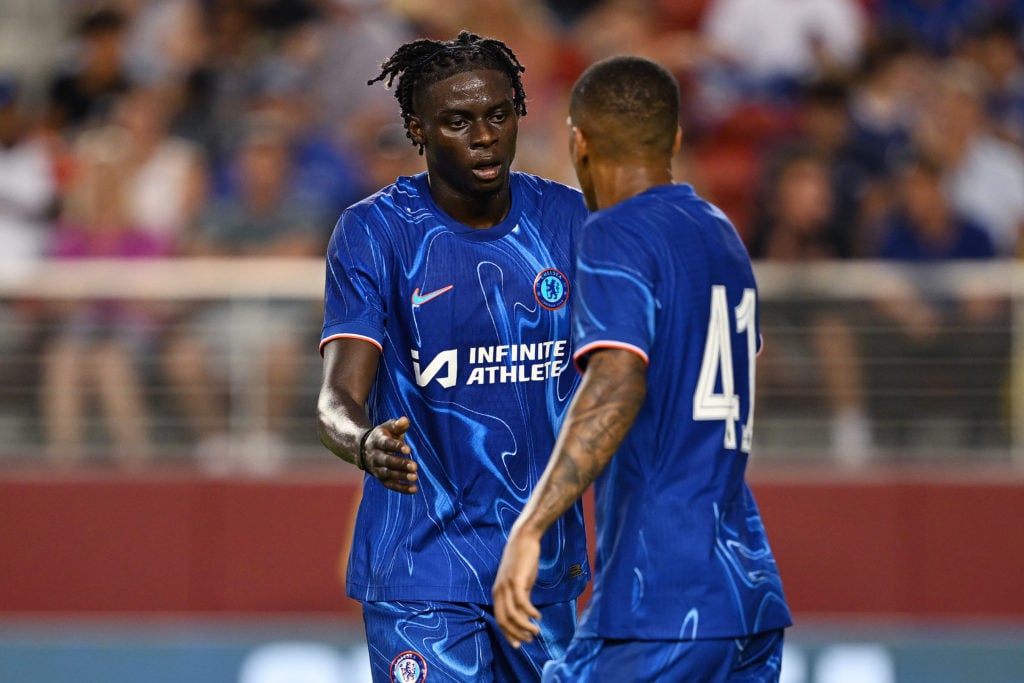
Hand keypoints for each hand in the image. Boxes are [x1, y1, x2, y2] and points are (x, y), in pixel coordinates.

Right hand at [362, 416, 417, 493]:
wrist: (364, 449)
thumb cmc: (382, 436)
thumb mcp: (388, 427)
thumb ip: (397, 424)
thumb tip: (404, 420)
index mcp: (377, 441)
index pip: (386, 444)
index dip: (396, 447)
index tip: (408, 450)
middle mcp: (375, 456)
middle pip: (386, 461)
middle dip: (400, 464)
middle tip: (415, 466)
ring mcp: (376, 469)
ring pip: (388, 474)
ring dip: (401, 476)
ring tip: (415, 477)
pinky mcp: (381, 478)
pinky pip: (390, 485)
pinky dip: (401, 488)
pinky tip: (414, 489)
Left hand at [492, 526, 542, 647]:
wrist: (524, 539)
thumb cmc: (523, 562)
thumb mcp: (521, 584)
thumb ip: (520, 599)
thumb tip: (525, 618)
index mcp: (497, 593)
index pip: (500, 620)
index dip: (508, 634)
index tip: (519, 645)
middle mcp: (499, 591)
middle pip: (504, 621)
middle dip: (516, 634)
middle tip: (529, 641)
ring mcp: (506, 586)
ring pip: (513, 615)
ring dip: (525, 627)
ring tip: (536, 632)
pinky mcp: (516, 580)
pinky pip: (522, 603)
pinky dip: (530, 613)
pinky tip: (538, 616)